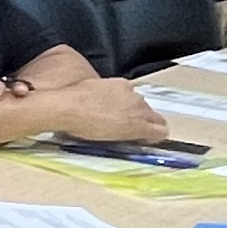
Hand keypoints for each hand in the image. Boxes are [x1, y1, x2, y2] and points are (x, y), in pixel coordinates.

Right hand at [49, 77, 170, 143]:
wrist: (69, 107)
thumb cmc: (71, 101)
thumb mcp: (90, 92)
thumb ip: (103, 95)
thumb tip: (101, 103)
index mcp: (121, 85)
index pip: (135, 98)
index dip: (132, 109)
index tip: (125, 116)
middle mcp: (134, 95)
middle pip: (147, 108)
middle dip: (141, 118)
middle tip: (128, 127)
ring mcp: (138, 110)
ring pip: (155, 120)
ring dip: (146, 126)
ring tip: (134, 136)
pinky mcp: (139, 126)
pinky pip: (158, 132)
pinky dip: (154, 138)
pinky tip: (147, 142)